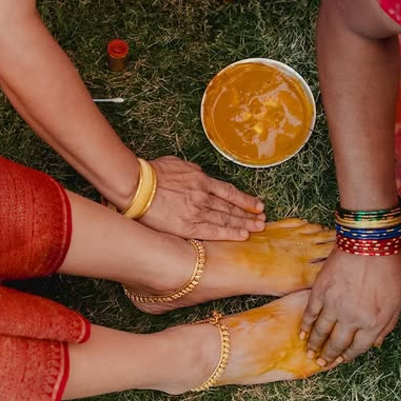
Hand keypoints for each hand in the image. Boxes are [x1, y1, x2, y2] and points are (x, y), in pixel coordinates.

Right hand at [141, 156, 265, 240]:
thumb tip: (200, 176)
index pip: (229, 192)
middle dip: (249, 214)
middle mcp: (203, 196)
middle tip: (263, 219)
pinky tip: (242, 236)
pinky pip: (214, 232)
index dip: (245, 200)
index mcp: (201, 180)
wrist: (137, 186)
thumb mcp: (177, 164)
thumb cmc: (152, 173)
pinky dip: (229, 233)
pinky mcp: (188, 227)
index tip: (257, 205)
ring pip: (226, 219)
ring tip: (258, 228)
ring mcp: (197, 212)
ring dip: (244, 224)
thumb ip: (192, 171)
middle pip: (231, 207)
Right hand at [299, 248, 400, 364]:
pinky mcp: (320, 291)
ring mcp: (334, 305)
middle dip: (328, 356)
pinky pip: (310, 313)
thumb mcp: (398, 299)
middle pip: (337, 343)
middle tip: (320, 362)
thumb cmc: (390, 267)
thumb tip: (376, 343)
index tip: (340, 360)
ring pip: (320, 331)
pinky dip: (305, 324)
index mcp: (374, 322)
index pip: (358, 348)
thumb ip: (387, 324)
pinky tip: (302, 332)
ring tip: (309, 352)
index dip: (347, 356)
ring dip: (314, 344)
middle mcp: (353, 318)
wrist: (371, 240)